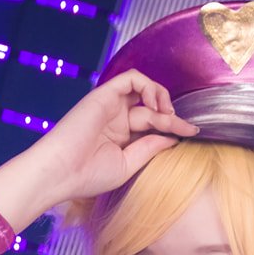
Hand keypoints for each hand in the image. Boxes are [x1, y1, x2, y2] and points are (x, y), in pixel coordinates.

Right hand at [38, 69, 199, 198]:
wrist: (60, 172)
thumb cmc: (87, 176)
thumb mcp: (128, 165)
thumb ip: (150, 148)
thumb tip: (173, 137)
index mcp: (119, 138)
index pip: (152, 125)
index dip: (174, 126)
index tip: (192, 133)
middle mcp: (115, 120)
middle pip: (151, 109)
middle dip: (171, 117)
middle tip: (184, 128)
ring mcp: (110, 106)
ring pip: (144, 88)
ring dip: (162, 96)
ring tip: (168, 114)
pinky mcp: (104, 95)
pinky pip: (131, 78)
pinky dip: (149, 86)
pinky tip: (155, 105)